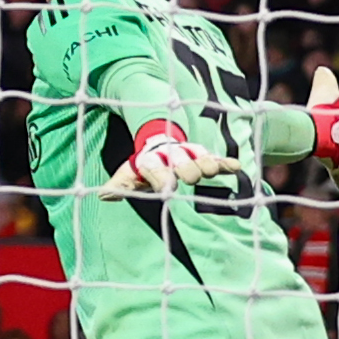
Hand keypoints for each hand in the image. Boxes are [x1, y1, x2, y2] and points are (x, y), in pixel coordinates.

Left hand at [107, 119, 237, 196]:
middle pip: (182, 163)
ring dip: (206, 164)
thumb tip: (103, 195)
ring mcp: (190, 156)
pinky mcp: (205, 158)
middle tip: (190, 177)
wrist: (157, 143)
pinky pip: (217, 159)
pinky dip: (225, 163)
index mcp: (153, 162)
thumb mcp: (128, 175)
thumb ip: (120, 186)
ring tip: (211, 170)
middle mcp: (173, 157)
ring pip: (200, 159)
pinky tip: (235, 167)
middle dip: (186, 169)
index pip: (157, 171)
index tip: (167, 189)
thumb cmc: (144, 167)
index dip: (162, 179)